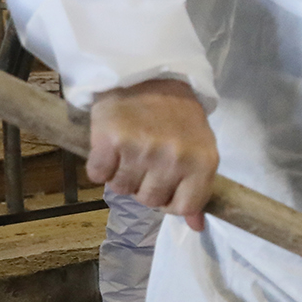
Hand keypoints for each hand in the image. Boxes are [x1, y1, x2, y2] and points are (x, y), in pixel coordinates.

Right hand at [87, 79, 217, 230]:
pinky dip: (100, 166)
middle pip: (149, 200)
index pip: (184, 207)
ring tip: (129, 150)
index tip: (165, 184)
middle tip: (145, 159)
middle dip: (144, 185)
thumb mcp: (200, 149)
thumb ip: (198, 187)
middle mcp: (174, 159)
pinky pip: (98, 175)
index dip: (170, 200)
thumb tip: (196, 226)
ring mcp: (142, 150)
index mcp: (203, 163)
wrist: (147, 75)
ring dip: (121, 174)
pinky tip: (110, 147)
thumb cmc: (177, 116)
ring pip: (122, 190)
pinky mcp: (111, 140)